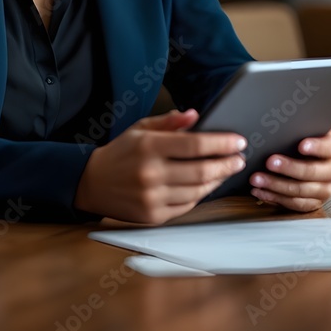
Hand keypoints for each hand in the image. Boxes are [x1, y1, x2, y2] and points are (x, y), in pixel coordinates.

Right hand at [73, 108, 247, 224]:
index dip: (221, 143)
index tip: (238, 141)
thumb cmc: (120, 153)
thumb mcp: (140, 129)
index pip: (195, 144)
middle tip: (239, 159)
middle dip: (227, 164)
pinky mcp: (153, 215)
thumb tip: (196, 115)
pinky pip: (187, 205)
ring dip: (217, 180)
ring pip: (198, 190)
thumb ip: (169, 122)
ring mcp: (152, 197)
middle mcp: (151, 173)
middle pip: (202, 170)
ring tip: (226, 171)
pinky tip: (206, 185)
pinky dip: (200, 194)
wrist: (91, 183)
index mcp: (148, 147)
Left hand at [249, 128, 330, 212]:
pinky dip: (275, 198)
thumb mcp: (300, 130)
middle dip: (290, 168)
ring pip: (303, 190)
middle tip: (269, 162)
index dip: (318, 147)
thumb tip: (275, 120)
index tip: (301, 145)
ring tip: (257, 179)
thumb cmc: (297, 140)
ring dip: (277, 185)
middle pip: (315, 172)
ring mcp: (325, 188)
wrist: (299, 156)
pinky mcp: (314, 202)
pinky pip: (295, 204)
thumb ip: (295, 128)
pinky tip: (260, 191)